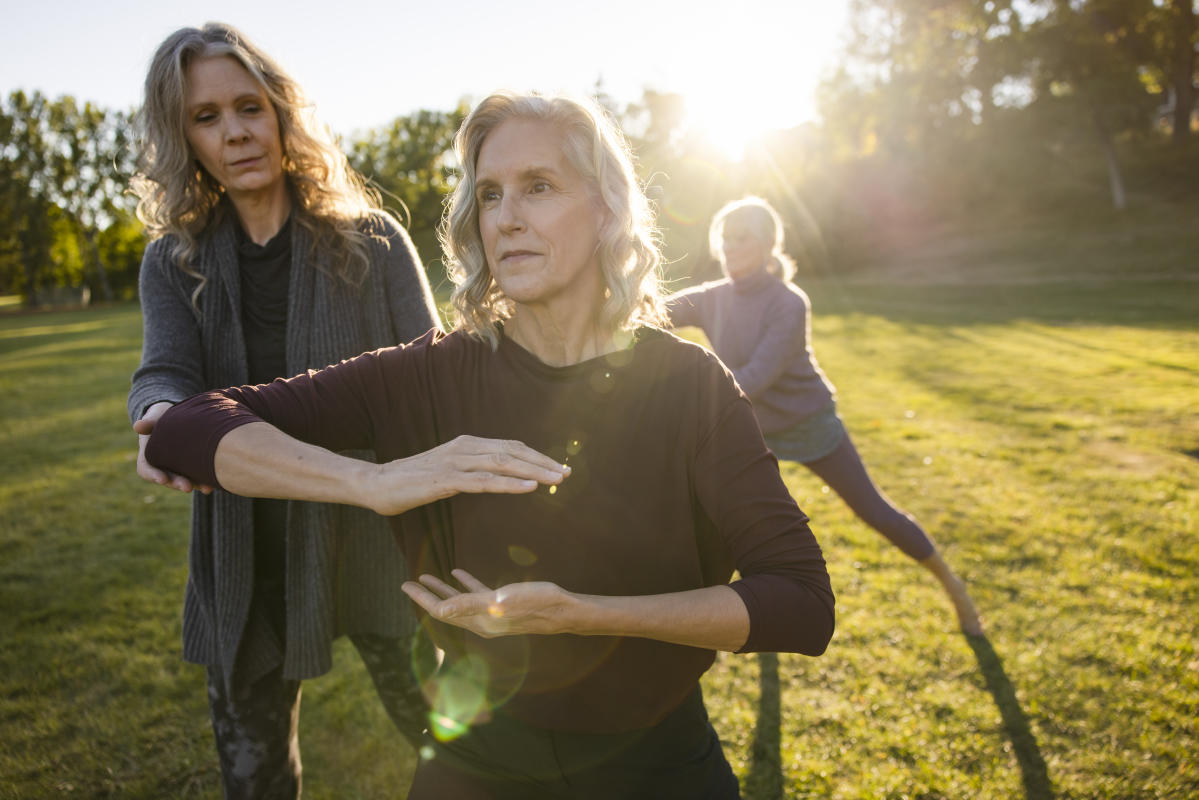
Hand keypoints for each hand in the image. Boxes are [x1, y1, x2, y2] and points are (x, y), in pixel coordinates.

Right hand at [133, 402, 212, 493]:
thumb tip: (137, 426)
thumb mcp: (155, 416)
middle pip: (167, 479)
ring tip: (206, 488)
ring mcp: (177, 469)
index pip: (146, 469)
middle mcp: (162, 466)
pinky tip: (214, 484)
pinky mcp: (191, 468)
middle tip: (187, 487)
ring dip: (195, 485)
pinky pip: (197, 478)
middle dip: (177, 483)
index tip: (162, 479)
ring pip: (184, 481)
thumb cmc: (163, 415)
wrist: (181, 417)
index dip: (153, 475)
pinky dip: (205, 481)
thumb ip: (148, 422)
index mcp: (148, 455)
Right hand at [363, 435, 569, 515]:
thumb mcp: (447, 473)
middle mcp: (465, 448)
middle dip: (543, 462)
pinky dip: (510, 483)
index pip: (510, 447)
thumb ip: (470, 472)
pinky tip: (530, 487)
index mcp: (467, 445)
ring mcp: (455, 462)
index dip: (536, 456)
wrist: (376, 484)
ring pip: (504, 463)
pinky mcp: (446, 480)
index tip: (558, 467)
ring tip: (558, 479)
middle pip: (513, 451)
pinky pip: (484, 482)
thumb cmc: (411, 482)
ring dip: (535, 471)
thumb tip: (493, 478)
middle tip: (568, 473)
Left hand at [402, 569, 575, 637]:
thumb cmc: (534, 603)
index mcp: (477, 621)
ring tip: (426, 576)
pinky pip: (476, 594)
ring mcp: (491, 613)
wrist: (563, 610)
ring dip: (442, 589)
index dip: (422, 598)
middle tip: (407, 582)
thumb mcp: (499, 600)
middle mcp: (480, 620)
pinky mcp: (502, 604)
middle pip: (446, 607)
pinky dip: (464, 583)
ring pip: (459, 600)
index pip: (442, 610)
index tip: (404, 585)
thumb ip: (468, 605)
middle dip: (426, 595)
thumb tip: (439, 609)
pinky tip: (457, 572)